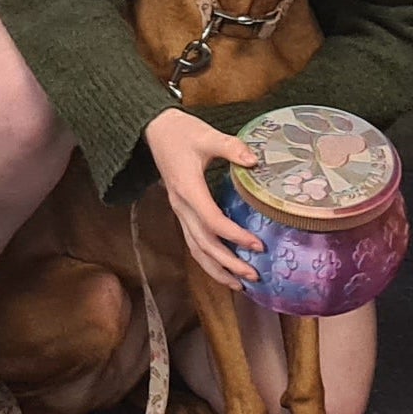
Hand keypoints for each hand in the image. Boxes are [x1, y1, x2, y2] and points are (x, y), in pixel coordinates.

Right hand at [143, 105, 264, 287]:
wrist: (154, 129)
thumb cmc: (181, 132)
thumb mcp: (207, 135)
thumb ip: (231, 148)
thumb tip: (254, 161)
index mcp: (188, 189)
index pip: (212, 221)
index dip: (234, 236)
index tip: (258, 245)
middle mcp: (181, 206)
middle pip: (203, 244)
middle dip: (228, 263)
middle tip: (254, 274)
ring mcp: (180, 210)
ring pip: (195, 248)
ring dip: (216, 269)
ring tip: (239, 284)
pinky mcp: (182, 211)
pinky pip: (193, 241)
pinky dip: (208, 259)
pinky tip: (224, 268)